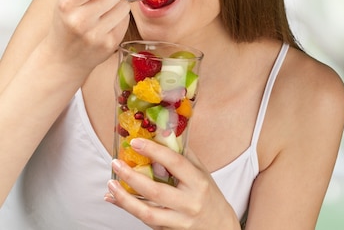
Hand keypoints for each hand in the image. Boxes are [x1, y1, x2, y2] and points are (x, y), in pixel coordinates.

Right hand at [48, 0, 129, 70]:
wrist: (63, 59)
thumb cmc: (66, 23)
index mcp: (67, 3)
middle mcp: (80, 20)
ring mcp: (96, 34)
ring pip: (124, 5)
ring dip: (118, 4)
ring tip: (104, 11)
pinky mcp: (110, 44)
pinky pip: (126, 20)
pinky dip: (120, 18)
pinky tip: (107, 23)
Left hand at [105, 138, 239, 229]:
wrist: (219, 226)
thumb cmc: (209, 195)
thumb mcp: (202, 173)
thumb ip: (184, 156)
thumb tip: (163, 136)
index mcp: (199, 183)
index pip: (175, 163)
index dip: (154, 151)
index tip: (136, 142)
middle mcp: (189, 203)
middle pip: (155, 190)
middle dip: (132, 176)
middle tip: (117, 163)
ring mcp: (179, 220)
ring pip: (146, 212)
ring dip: (124, 198)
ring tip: (111, 184)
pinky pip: (145, 220)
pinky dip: (128, 208)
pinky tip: (115, 198)